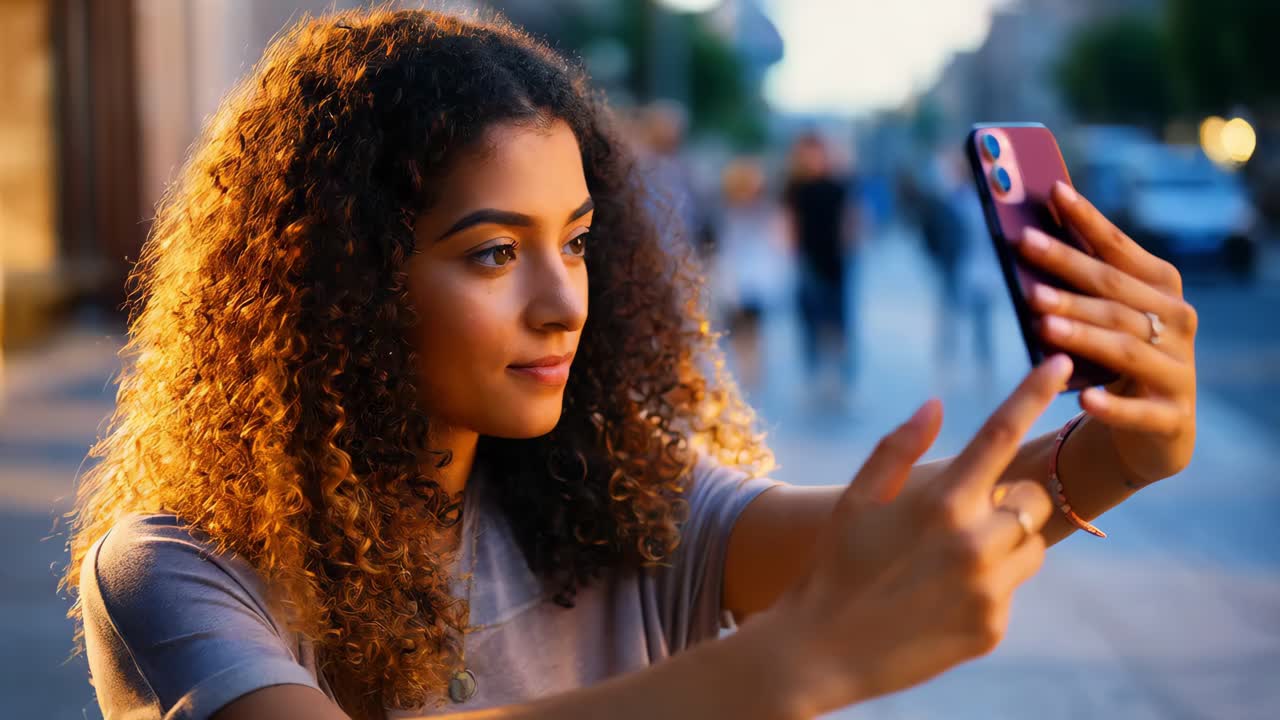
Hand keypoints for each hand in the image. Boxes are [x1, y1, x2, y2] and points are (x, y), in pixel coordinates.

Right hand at [761, 356, 1072, 715]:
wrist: (819, 652)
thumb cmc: (833, 565)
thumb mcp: (855, 500)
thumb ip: (897, 447)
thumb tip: (936, 402)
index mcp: (940, 502)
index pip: (1000, 433)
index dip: (1034, 392)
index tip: (1063, 362)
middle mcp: (974, 542)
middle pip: (1033, 498)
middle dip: (1009, 498)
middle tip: (962, 515)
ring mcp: (988, 589)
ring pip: (1031, 543)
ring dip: (1006, 540)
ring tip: (950, 558)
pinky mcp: (993, 627)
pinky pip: (1012, 588)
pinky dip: (989, 584)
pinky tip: (940, 597)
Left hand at [1019, 182, 1196, 484]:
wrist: (1155, 428)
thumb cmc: (1114, 358)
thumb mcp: (1102, 317)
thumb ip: (1077, 283)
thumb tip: (1028, 238)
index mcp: (1161, 287)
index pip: (1118, 249)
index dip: (1086, 220)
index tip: (1051, 192)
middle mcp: (1177, 322)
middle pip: (1114, 294)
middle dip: (1068, 270)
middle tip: (1024, 249)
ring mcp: (1178, 370)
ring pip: (1123, 347)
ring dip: (1082, 332)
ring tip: (1040, 321)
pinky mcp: (1171, 416)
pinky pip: (1137, 411)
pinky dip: (1111, 405)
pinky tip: (1083, 399)